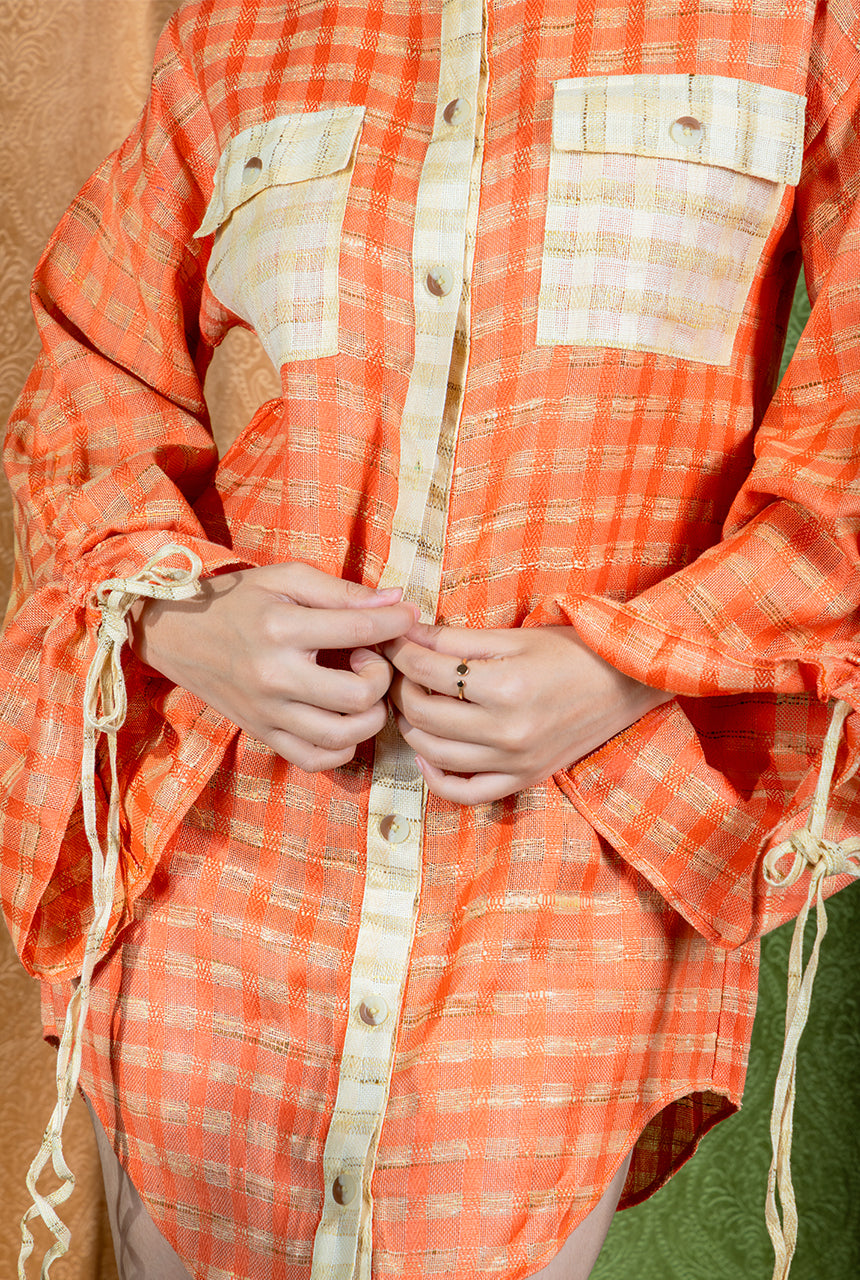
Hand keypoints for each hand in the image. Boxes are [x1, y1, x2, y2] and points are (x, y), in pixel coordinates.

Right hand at [128, 563, 417, 771]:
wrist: (177, 633)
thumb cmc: (239, 599)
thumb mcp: (287, 579)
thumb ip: (342, 591)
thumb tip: (398, 603)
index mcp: (281, 628)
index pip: (360, 629)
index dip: (397, 623)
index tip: (407, 617)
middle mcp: (275, 676)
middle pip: (359, 695)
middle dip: (381, 675)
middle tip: (369, 657)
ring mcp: (268, 713)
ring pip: (343, 736)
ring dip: (369, 715)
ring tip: (357, 688)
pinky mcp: (263, 734)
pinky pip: (317, 760)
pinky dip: (343, 746)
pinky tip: (342, 718)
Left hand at [384, 622, 673, 803]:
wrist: (627, 683)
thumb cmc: (573, 651)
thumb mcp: (515, 637)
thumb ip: (455, 639)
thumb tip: (405, 634)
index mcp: (505, 686)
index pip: (425, 672)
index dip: (400, 652)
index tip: (393, 641)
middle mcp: (507, 731)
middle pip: (423, 714)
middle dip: (402, 687)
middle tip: (401, 670)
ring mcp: (515, 761)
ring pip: (435, 753)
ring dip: (412, 727)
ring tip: (414, 703)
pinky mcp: (524, 779)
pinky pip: (466, 792)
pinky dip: (437, 777)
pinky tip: (427, 754)